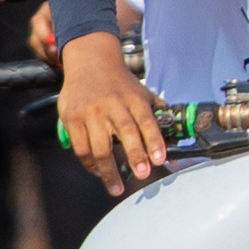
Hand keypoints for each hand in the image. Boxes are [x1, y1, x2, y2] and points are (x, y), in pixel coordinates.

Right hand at [58, 43, 166, 187]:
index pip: (147, 121)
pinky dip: (90, 164)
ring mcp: (91, 112)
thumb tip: (176, 139)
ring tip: (117, 188)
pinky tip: (98, 172)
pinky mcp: (72, 118)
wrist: (89, 60)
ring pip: (99, 147)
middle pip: (125, 133)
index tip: (159, 159)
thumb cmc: (119, 82)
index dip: (154, 141)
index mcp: (133, 99)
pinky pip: (81, 148)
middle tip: (142, 174)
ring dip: (108, 171)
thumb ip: (158, 113)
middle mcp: (112, 104)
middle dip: (135, 156)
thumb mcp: (141, 92)